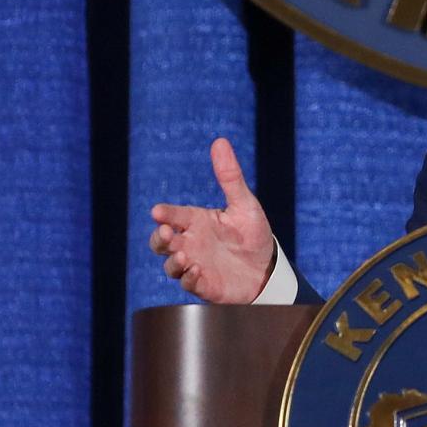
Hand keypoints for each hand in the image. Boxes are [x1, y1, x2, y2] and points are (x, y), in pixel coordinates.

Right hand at [149, 137, 274, 304]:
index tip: (158, 212)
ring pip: (171, 265)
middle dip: (158, 238)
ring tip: (185, 256)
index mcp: (197, 221)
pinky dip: (189, 278)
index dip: (165, 213)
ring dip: (173, 261)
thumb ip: (230, 176)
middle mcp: (191, 243)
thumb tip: (220, 141)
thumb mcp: (244, 204)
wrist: (268, 268)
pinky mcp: (203, 285)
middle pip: (161, 242)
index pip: (174, 215)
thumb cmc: (253, 234)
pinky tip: (197, 271)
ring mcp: (195, 265)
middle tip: (165, 234)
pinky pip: (188, 283)